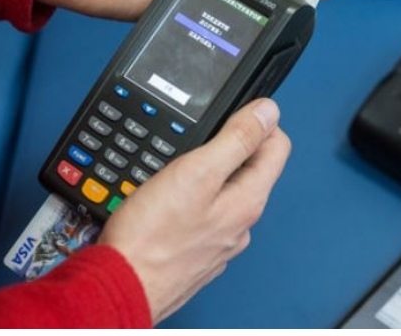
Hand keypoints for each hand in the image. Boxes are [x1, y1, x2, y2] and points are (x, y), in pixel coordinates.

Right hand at [98, 98, 290, 323]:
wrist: (122, 286)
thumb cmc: (151, 236)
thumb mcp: (197, 171)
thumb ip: (236, 139)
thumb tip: (268, 112)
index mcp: (248, 200)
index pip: (278, 147)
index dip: (258, 122)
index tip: (232, 116)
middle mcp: (241, 224)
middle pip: (252, 169)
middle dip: (229, 148)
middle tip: (194, 145)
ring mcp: (221, 241)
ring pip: (226, 193)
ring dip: (208, 175)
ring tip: (175, 172)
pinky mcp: (199, 252)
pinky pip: (206, 215)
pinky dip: (193, 200)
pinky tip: (169, 202)